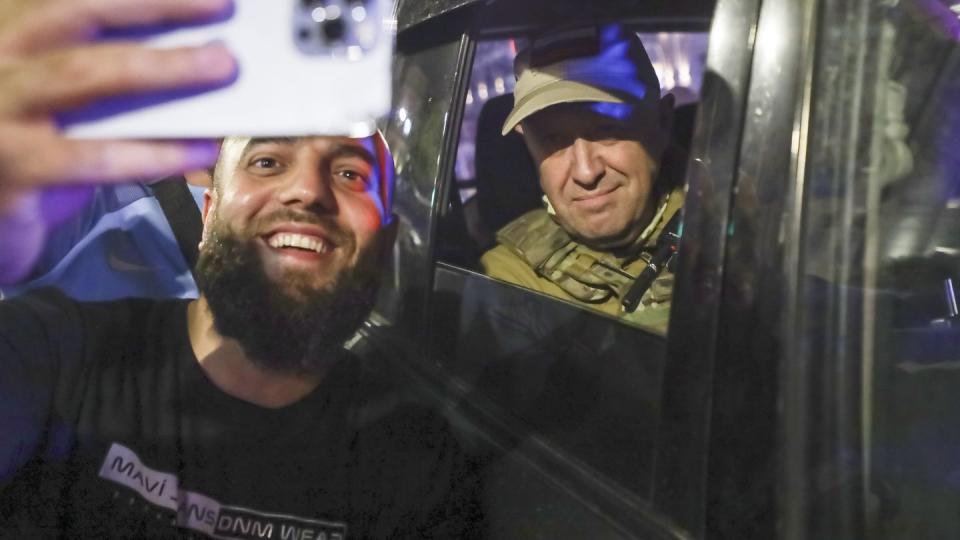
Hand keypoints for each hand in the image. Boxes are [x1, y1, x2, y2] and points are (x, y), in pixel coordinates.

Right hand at [0, 0, 235, 282]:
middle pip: (77, 13)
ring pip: (85, 73)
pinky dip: (153, 151)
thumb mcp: (60, 100)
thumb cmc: (30, 149)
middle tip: (217, 6)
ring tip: (220, 66)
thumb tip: (193, 54)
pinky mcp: (15, 168)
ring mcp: (0, 111)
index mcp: (10, 34)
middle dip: (154, 5)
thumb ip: (108, 73)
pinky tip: (197, 148)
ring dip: (162, 67)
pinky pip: (94, 156)